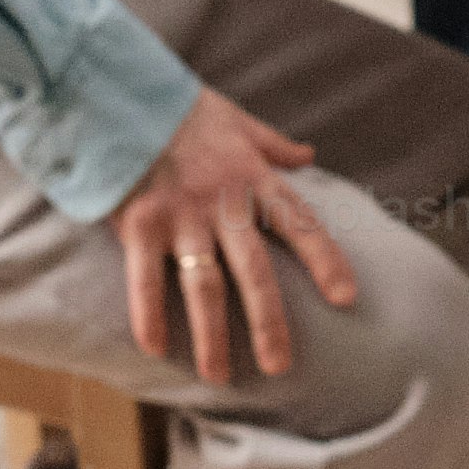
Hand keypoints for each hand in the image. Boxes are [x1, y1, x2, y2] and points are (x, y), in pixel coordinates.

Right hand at [111, 87, 357, 382]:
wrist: (120, 91)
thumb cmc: (181, 108)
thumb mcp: (237, 120)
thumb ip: (273, 144)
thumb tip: (307, 154)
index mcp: (252, 178)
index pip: (299, 223)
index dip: (325, 260)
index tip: (348, 298)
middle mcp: (222, 202)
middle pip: (254, 272)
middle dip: (269, 322)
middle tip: (280, 366)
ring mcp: (180, 216)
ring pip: (204, 287)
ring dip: (212, 336)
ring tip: (219, 377)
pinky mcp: (139, 224)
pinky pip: (145, 279)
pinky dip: (148, 315)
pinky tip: (155, 348)